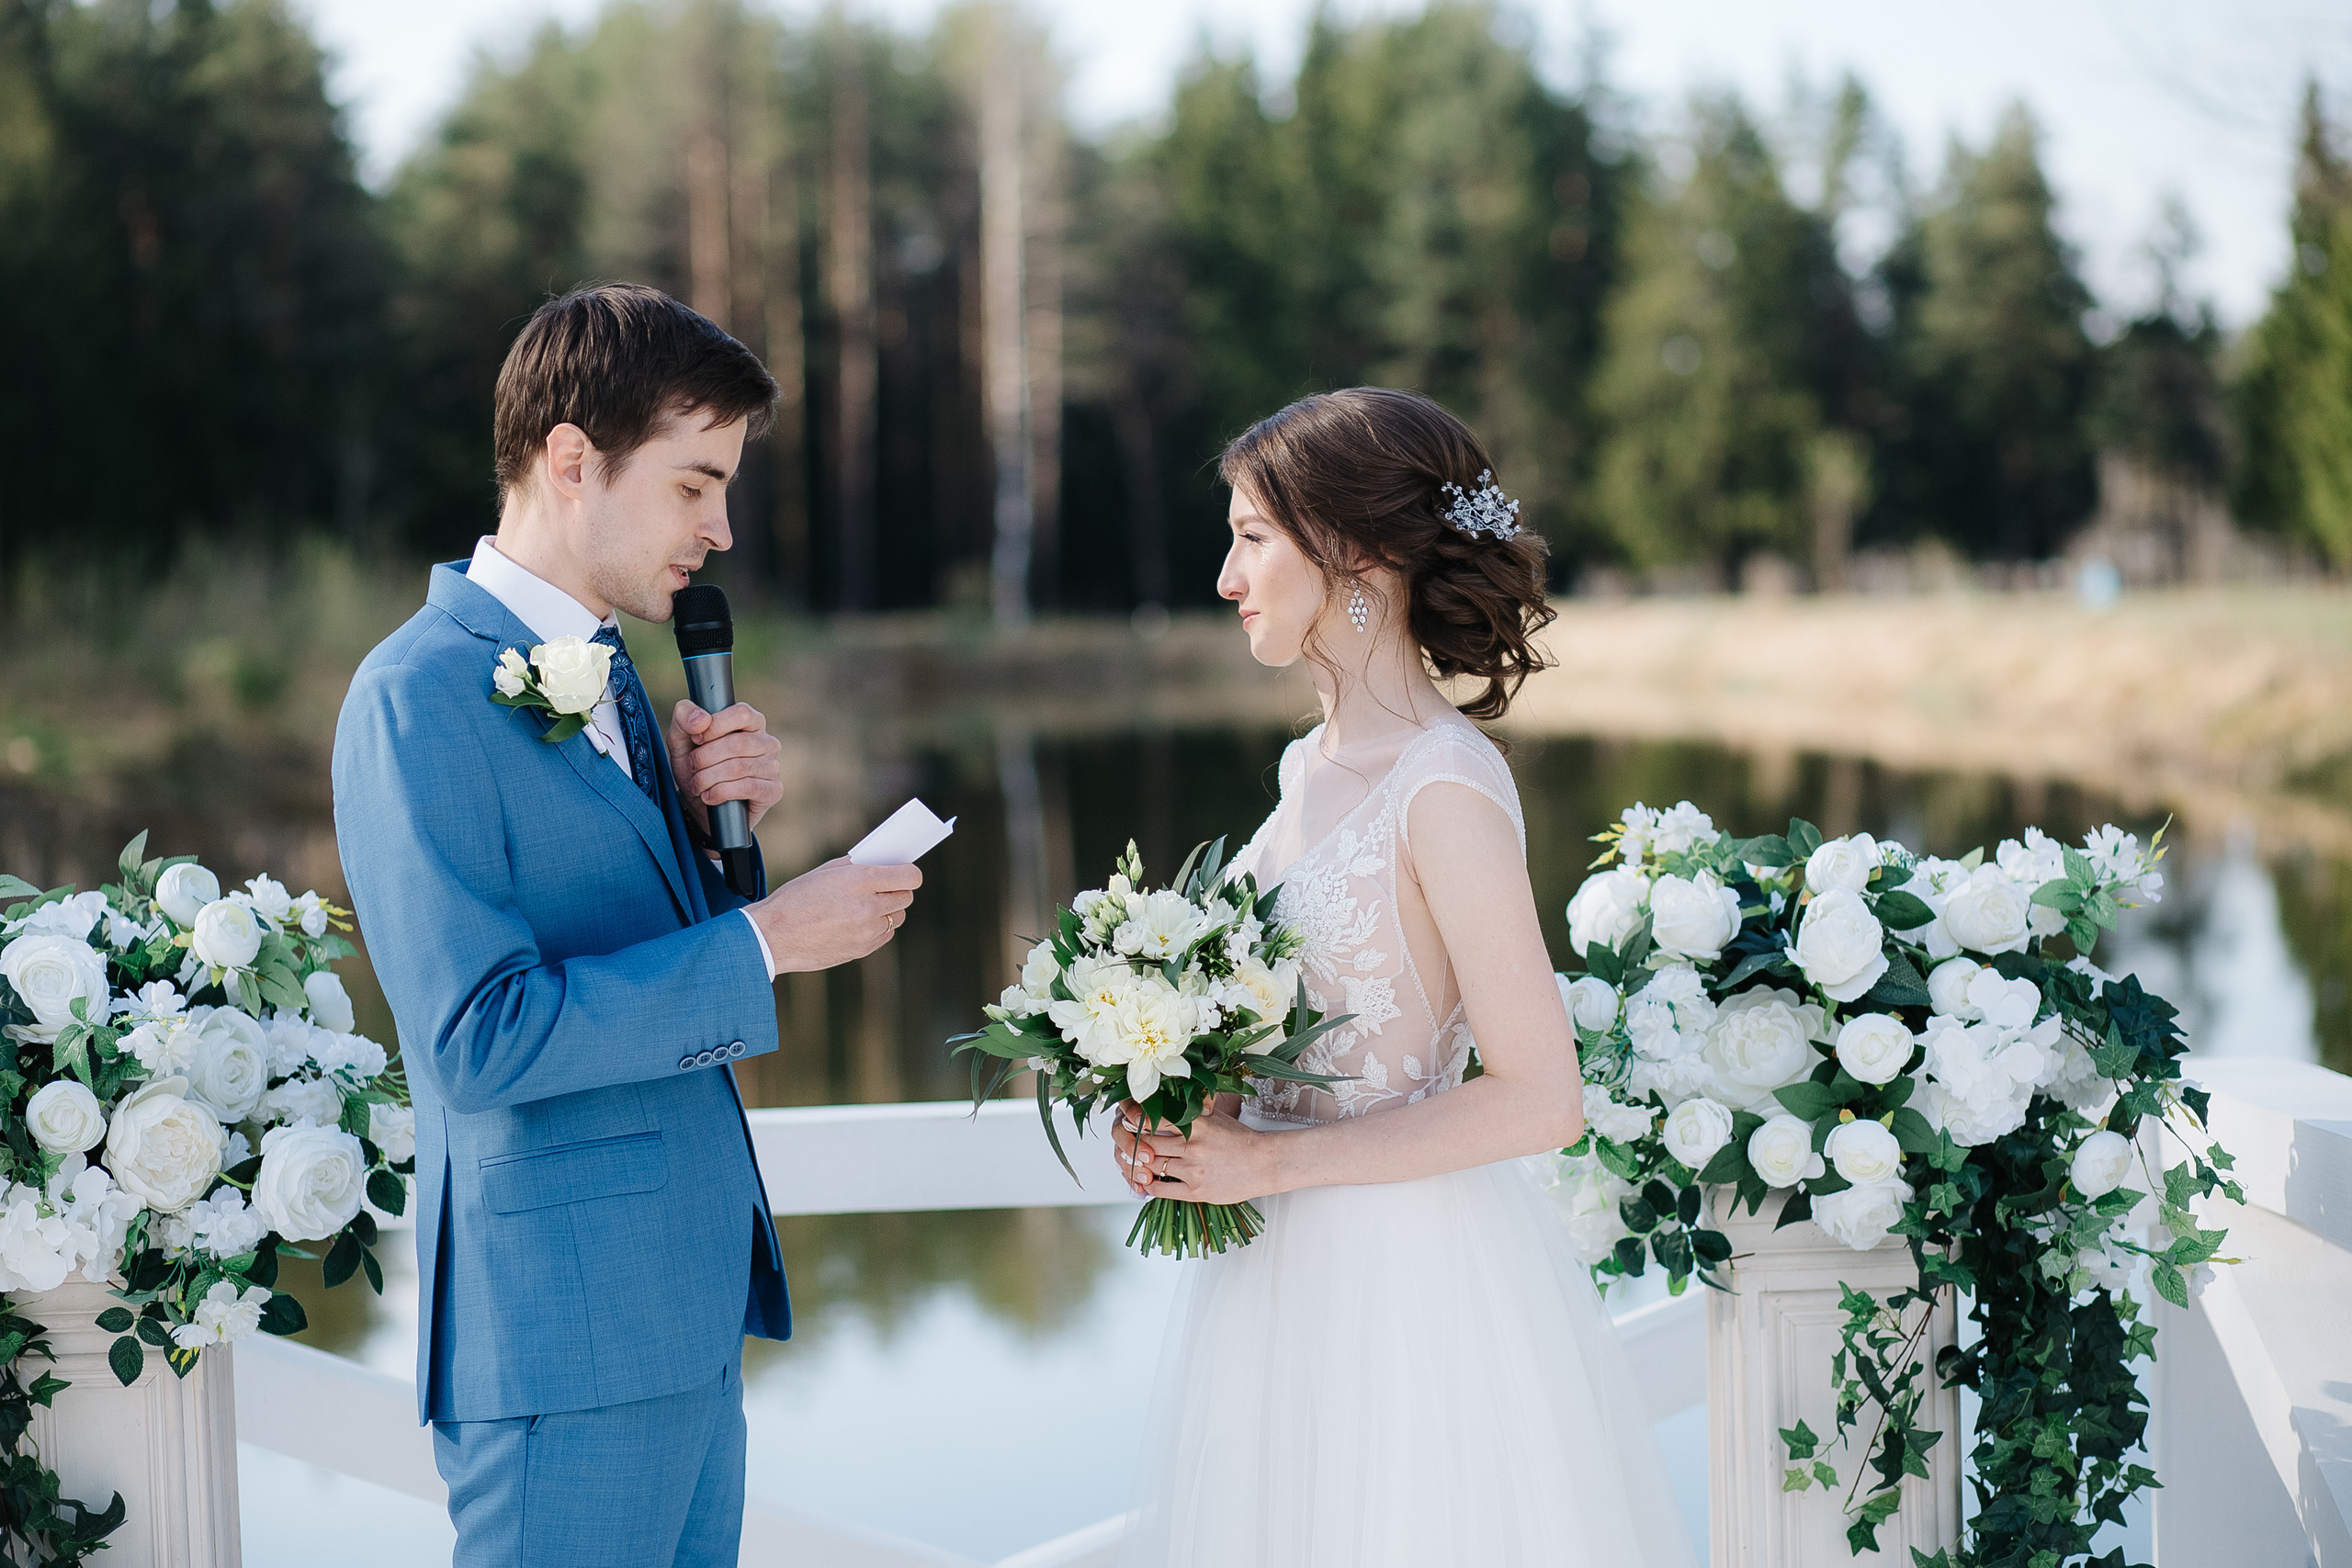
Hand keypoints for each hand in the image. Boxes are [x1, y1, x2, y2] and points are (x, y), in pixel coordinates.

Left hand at [666, 700, 783, 840]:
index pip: (742, 713)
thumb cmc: (695, 767)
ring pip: (739, 767)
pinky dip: (721, 792)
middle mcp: (767, 742)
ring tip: (697, 784)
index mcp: (750, 722)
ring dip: (708, 778)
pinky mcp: (773, 790)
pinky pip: (749, 787)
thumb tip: (701, 719)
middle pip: (737, 743)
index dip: (716, 726)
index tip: (696, 738)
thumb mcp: (680, 738)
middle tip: (691, 766)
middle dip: (705, 757)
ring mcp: (772, 766)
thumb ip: (684, 717)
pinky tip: (710, 796)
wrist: (699, 805)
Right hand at [746, 857, 920, 971]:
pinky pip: (885, 935)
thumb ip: (856, 866)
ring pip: (897, 917)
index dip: (909, 873)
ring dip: (889, 910)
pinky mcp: (862, 950)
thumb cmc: (795, 900)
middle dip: (898, 890)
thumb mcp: (824, 872)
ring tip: (869, 905)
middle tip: (885, 888)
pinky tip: (859, 922)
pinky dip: (878, 928)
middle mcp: (869, 907)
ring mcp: (867, 931)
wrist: (773, 936)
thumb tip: (880, 863)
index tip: (904, 872)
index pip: (910, 876)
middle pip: (906, 897)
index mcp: (861, 881)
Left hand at [1112, 1100, 1275, 1205]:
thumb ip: (1191, 1112)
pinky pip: (1161, 1189)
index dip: (1134, 1119)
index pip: (1154, 1119)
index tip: (1126, 1119)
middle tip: (1123, 1141)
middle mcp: (1192, 1146)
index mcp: (1195, 1124)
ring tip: (1133, 1161)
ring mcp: (1193, 1170)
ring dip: (1138, 1165)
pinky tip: (1146, 1182)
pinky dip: (1149, 1186)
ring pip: (1150, 1167)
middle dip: (1131, 1143)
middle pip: (1146, 1144)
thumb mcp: (1215, 1117)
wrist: (1265, 1163)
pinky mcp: (1196, 1191)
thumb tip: (1170, 1101)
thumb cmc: (1240, 1139)